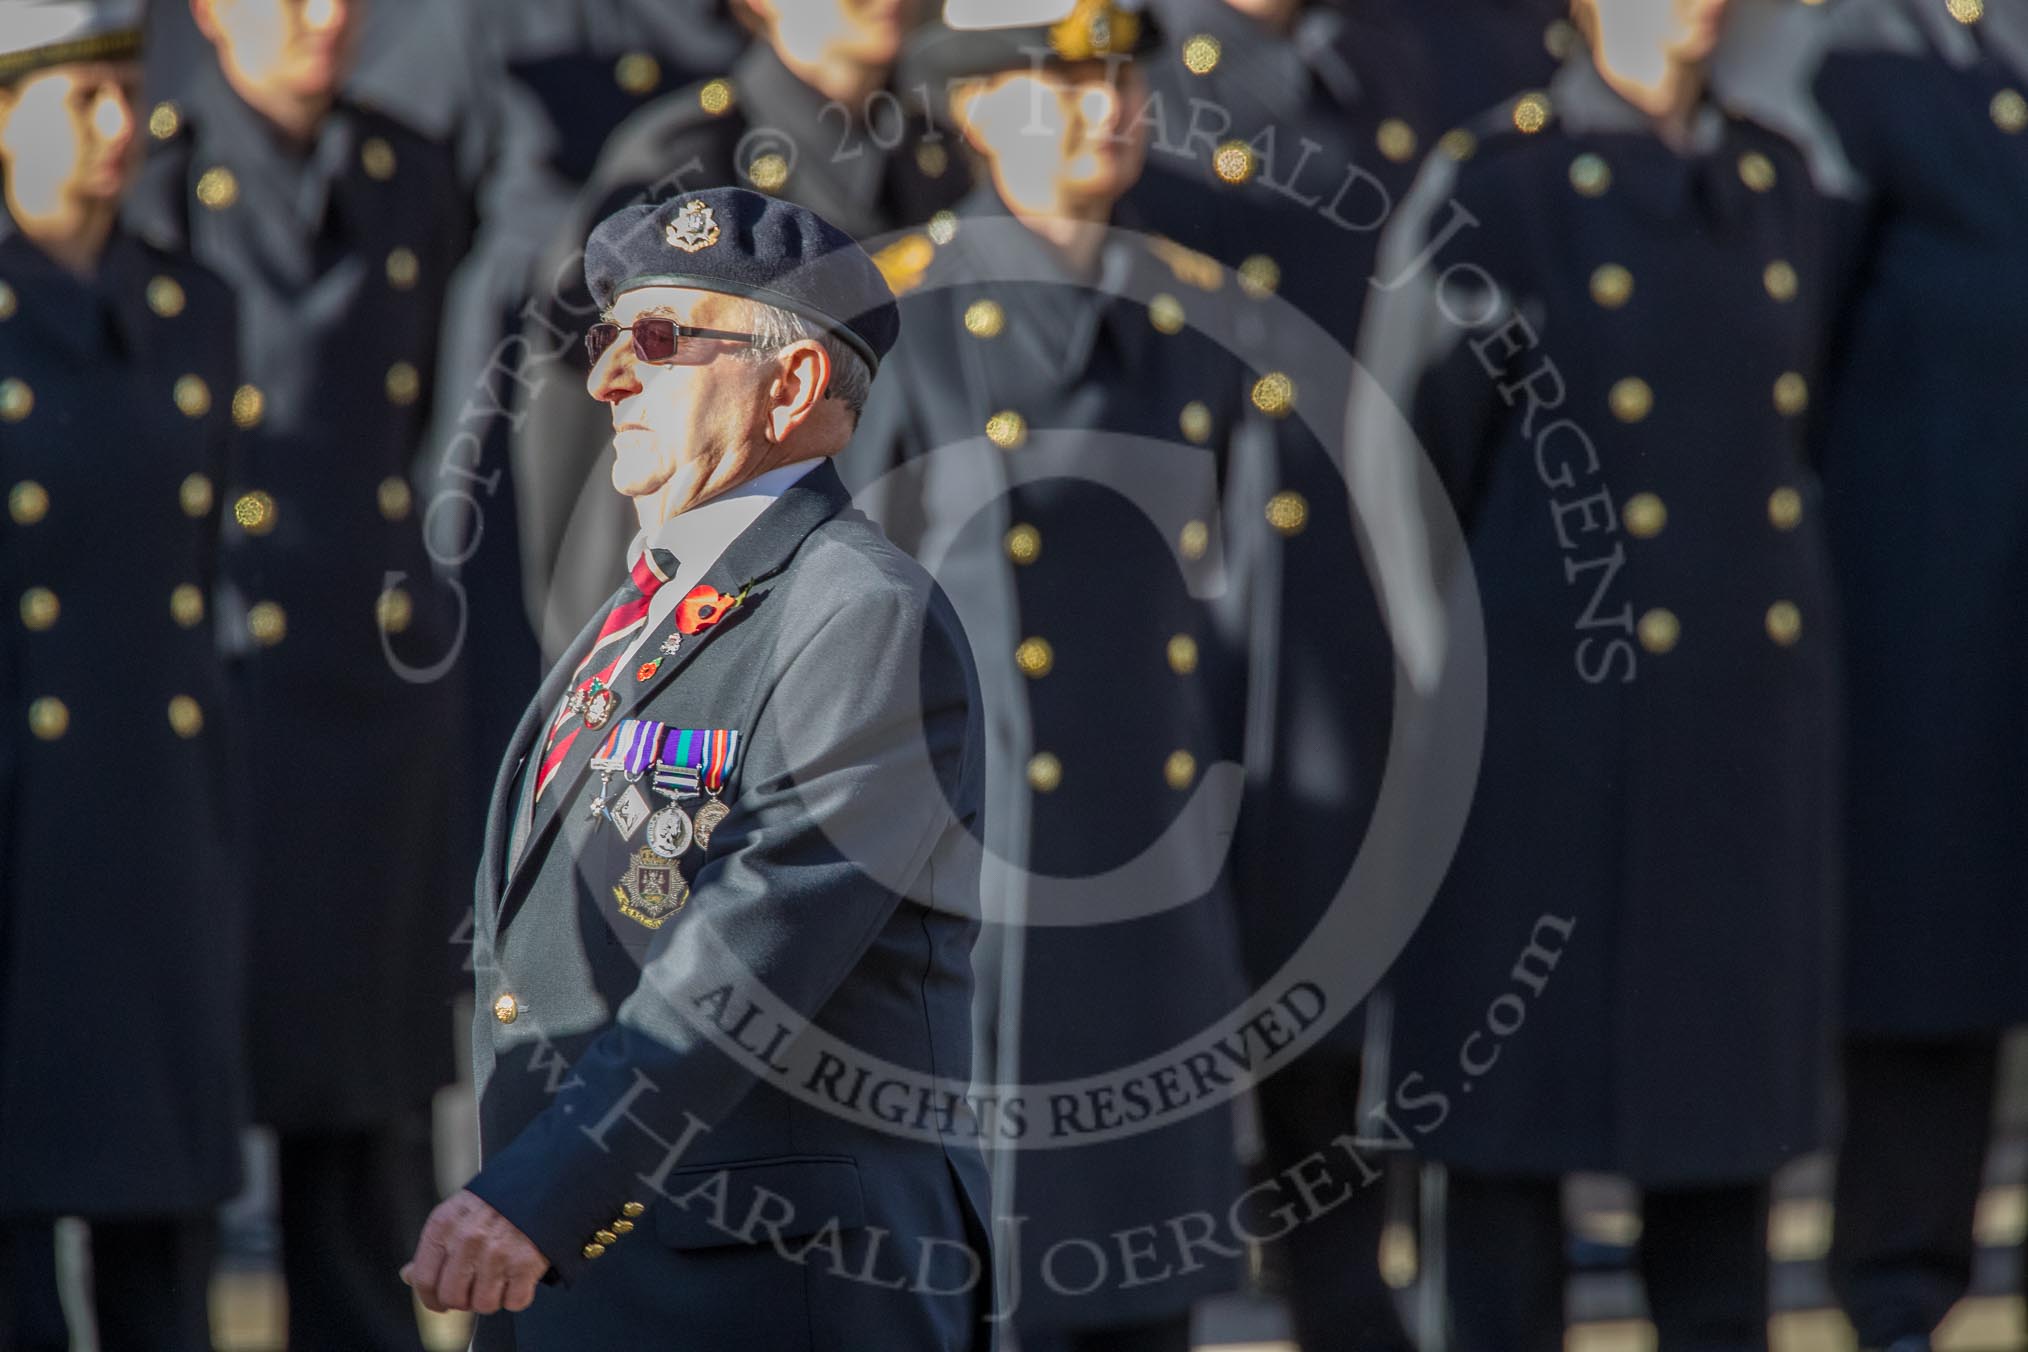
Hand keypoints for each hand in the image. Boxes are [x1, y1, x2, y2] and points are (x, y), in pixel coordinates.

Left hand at [401, 1188, 547, 1314]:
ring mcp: (498, 1253)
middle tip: (475, 1289)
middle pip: (453, 1297)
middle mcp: (468, 1239)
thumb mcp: (457, 1212)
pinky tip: (518, 1278)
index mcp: (445, 1224)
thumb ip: (434, 1246)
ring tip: (500, 1279)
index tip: (439, 1303)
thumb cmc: (499, 1199)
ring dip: (492, 1299)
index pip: (425, 1279)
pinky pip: (515, 1302)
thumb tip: (409, 1275)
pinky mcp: (526, 1263)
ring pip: (484, 1304)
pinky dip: (518, 1296)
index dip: (431, 1299)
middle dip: (464, 1300)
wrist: (543, 1179)